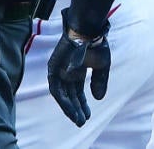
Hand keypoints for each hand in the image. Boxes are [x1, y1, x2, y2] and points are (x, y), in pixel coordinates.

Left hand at [47, 11, 110, 126]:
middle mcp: (67, 72)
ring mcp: (59, 70)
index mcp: (77, 70)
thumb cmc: (95, 44)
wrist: (88, 31)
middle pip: (70, 95)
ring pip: (62, 94)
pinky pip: (56, 88)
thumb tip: (98, 98)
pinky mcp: (53, 68)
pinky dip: (63, 100)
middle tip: (82, 122)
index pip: (77, 91)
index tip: (88, 116)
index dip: (82, 104)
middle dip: (76, 109)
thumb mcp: (101, 66)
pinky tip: (70, 109)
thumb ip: (99, 82)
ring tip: (78, 120)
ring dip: (69, 108)